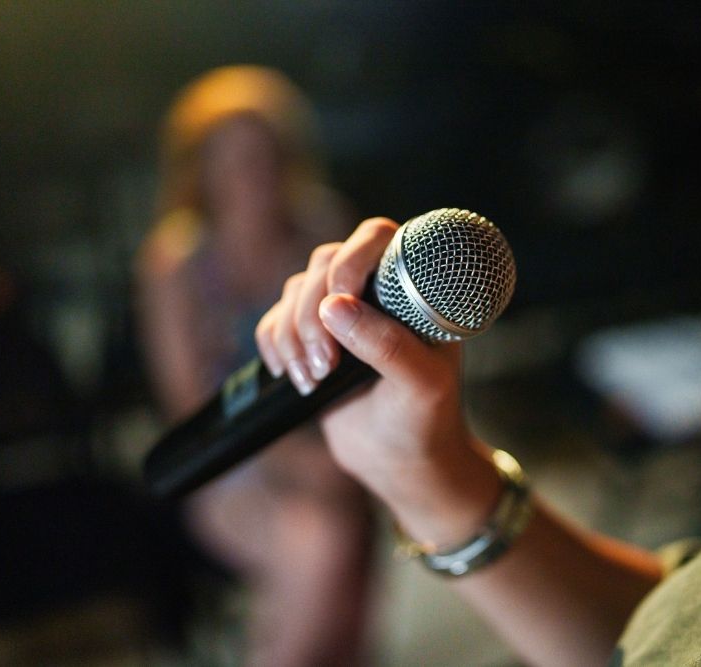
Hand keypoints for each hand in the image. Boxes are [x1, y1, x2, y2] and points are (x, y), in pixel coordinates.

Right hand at [255, 218, 499, 542]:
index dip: (350, 261)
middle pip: (324, 263)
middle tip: (326, 365)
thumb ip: (387, 345)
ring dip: (294, 335)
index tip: (337, 301)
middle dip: (314, 314)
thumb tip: (334, 306)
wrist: (401, 462)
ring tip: (315, 380)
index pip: (376, 238)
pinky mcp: (310, 337)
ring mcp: (340, 310)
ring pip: (295, 291)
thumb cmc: (427, 419)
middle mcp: (375, 288)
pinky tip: (296, 378)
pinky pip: (273, 322)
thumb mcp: (420, 385)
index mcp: (413, 287)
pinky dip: (274, 346)